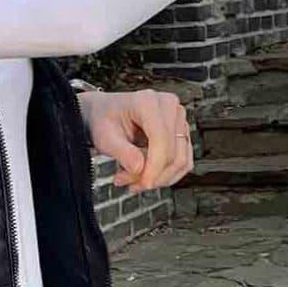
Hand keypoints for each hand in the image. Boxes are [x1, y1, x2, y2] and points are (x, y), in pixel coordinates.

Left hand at [78, 85, 193, 189]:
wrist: (104, 113)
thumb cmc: (103, 119)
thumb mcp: (104, 137)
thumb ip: (123, 153)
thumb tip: (140, 170)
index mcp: (148, 102)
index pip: (161, 139)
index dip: (154, 167)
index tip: (143, 183)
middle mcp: (168, 107)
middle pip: (173, 153)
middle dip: (152, 175)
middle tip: (127, 182)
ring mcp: (178, 119)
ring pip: (180, 161)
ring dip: (159, 178)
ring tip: (132, 179)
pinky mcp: (181, 133)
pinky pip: (184, 162)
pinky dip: (166, 175)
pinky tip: (145, 175)